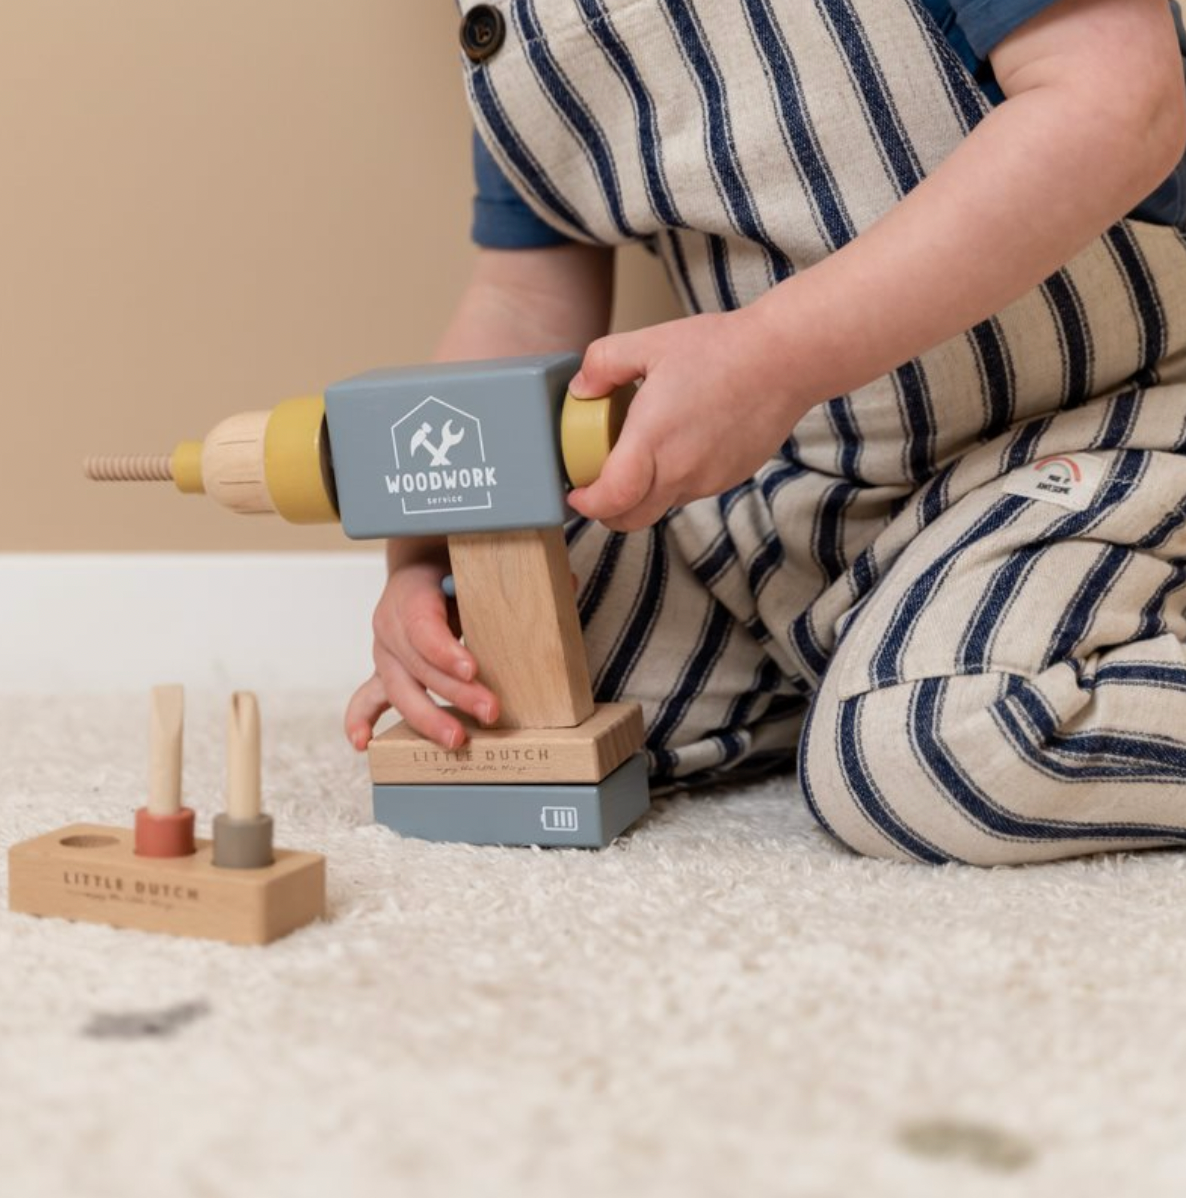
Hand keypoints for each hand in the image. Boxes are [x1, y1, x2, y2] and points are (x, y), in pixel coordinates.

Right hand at [344, 553, 498, 751]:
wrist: (421, 571)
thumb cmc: (451, 572)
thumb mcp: (469, 568)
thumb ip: (493, 583)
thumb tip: (546, 589)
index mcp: (410, 594)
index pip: (423, 627)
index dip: (445, 651)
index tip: (471, 670)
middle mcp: (391, 626)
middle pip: (419, 666)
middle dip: (455, 693)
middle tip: (489, 711)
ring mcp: (385, 654)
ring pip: (400, 690)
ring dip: (428, 718)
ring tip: (455, 740)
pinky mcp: (385, 675)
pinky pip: (367, 699)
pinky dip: (360, 720)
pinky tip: (362, 742)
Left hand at [565, 308, 802, 530]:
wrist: (786, 359)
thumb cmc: (721, 348)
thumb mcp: (650, 342)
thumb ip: (603, 363)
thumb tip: (581, 389)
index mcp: (652, 441)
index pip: (611, 500)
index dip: (587, 506)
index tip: (576, 495)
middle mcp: (679, 470)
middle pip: (631, 519)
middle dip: (607, 513)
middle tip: (596, 489)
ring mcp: (707, 479)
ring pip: (661, 506)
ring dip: (641, 495)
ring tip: (639, 456)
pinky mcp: (729, 478)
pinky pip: (690, 491)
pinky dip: (672, 481)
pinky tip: (678, 445)